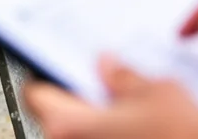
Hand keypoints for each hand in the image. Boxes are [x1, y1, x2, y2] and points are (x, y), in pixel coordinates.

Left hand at [24, 56, 197, 138]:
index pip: (35, 93)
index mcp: (69, 125)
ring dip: (107, 126)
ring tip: (138, 114)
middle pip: (59, 118)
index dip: (52, 77)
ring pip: (86, 137)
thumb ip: (126, 78)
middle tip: (112, 88)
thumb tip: (108, 65)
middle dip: (85, 102)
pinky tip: (149, 134)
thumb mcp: (162, 96)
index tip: (67, 68)